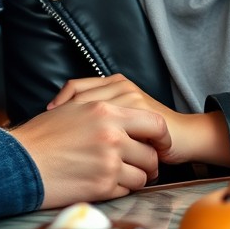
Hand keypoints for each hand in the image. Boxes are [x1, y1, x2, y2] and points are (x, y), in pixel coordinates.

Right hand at [7, 98, 169, 208]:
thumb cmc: (43, 136)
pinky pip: (125, 191)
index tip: (159, 144)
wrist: (19, 161)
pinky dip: (117, 190)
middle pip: (151, 153)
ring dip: (133, 178)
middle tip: (139, 165)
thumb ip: (103, 111)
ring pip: (141, 176)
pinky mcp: (102, 186)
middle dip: (148, 163)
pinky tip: (99, 182)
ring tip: (115, 175)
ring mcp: (108, 162)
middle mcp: (111, 135)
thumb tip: (128, 120)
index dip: (161, 136)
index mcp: (105, 110)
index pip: (153, 122)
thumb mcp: (73, 109)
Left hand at [47, 75, 229, 167]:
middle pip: (80, 96)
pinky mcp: (142, 112)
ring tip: (64, 142)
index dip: (59, 103)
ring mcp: (132, 98)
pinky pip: (113, 121)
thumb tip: (58, 122)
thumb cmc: (145, 137)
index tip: (47, 119)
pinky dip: (99, 135)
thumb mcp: (117, 123)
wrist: (182, 138)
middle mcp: (121, 86)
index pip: (74, 87)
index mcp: (113, 83)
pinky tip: (91, 145)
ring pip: (92, 106)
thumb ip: (96, 117)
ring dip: (75, 125)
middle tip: (49, 132)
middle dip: (62, 115)